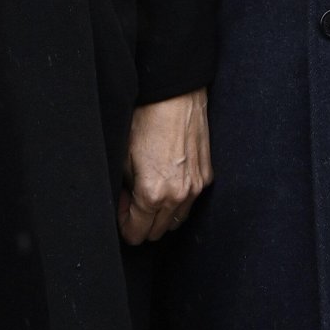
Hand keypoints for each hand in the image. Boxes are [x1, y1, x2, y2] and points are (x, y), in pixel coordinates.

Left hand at [118, 89, 211, 245]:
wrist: (176, 94)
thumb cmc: (147, 119)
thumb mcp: (124, 157)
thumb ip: (126, 190)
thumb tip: (128, 202)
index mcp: (152, 194)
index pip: (136, 235)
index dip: (124, 224)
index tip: (122, 207)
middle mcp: (178, 196)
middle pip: (157, 233)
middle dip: (142, 221)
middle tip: (133, 197)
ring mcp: (196, 187)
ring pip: (176, 221)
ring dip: (162, 214)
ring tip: (152, 188)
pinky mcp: (207, 175)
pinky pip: (191, 202)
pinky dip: (178, 199)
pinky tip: (169, 177)